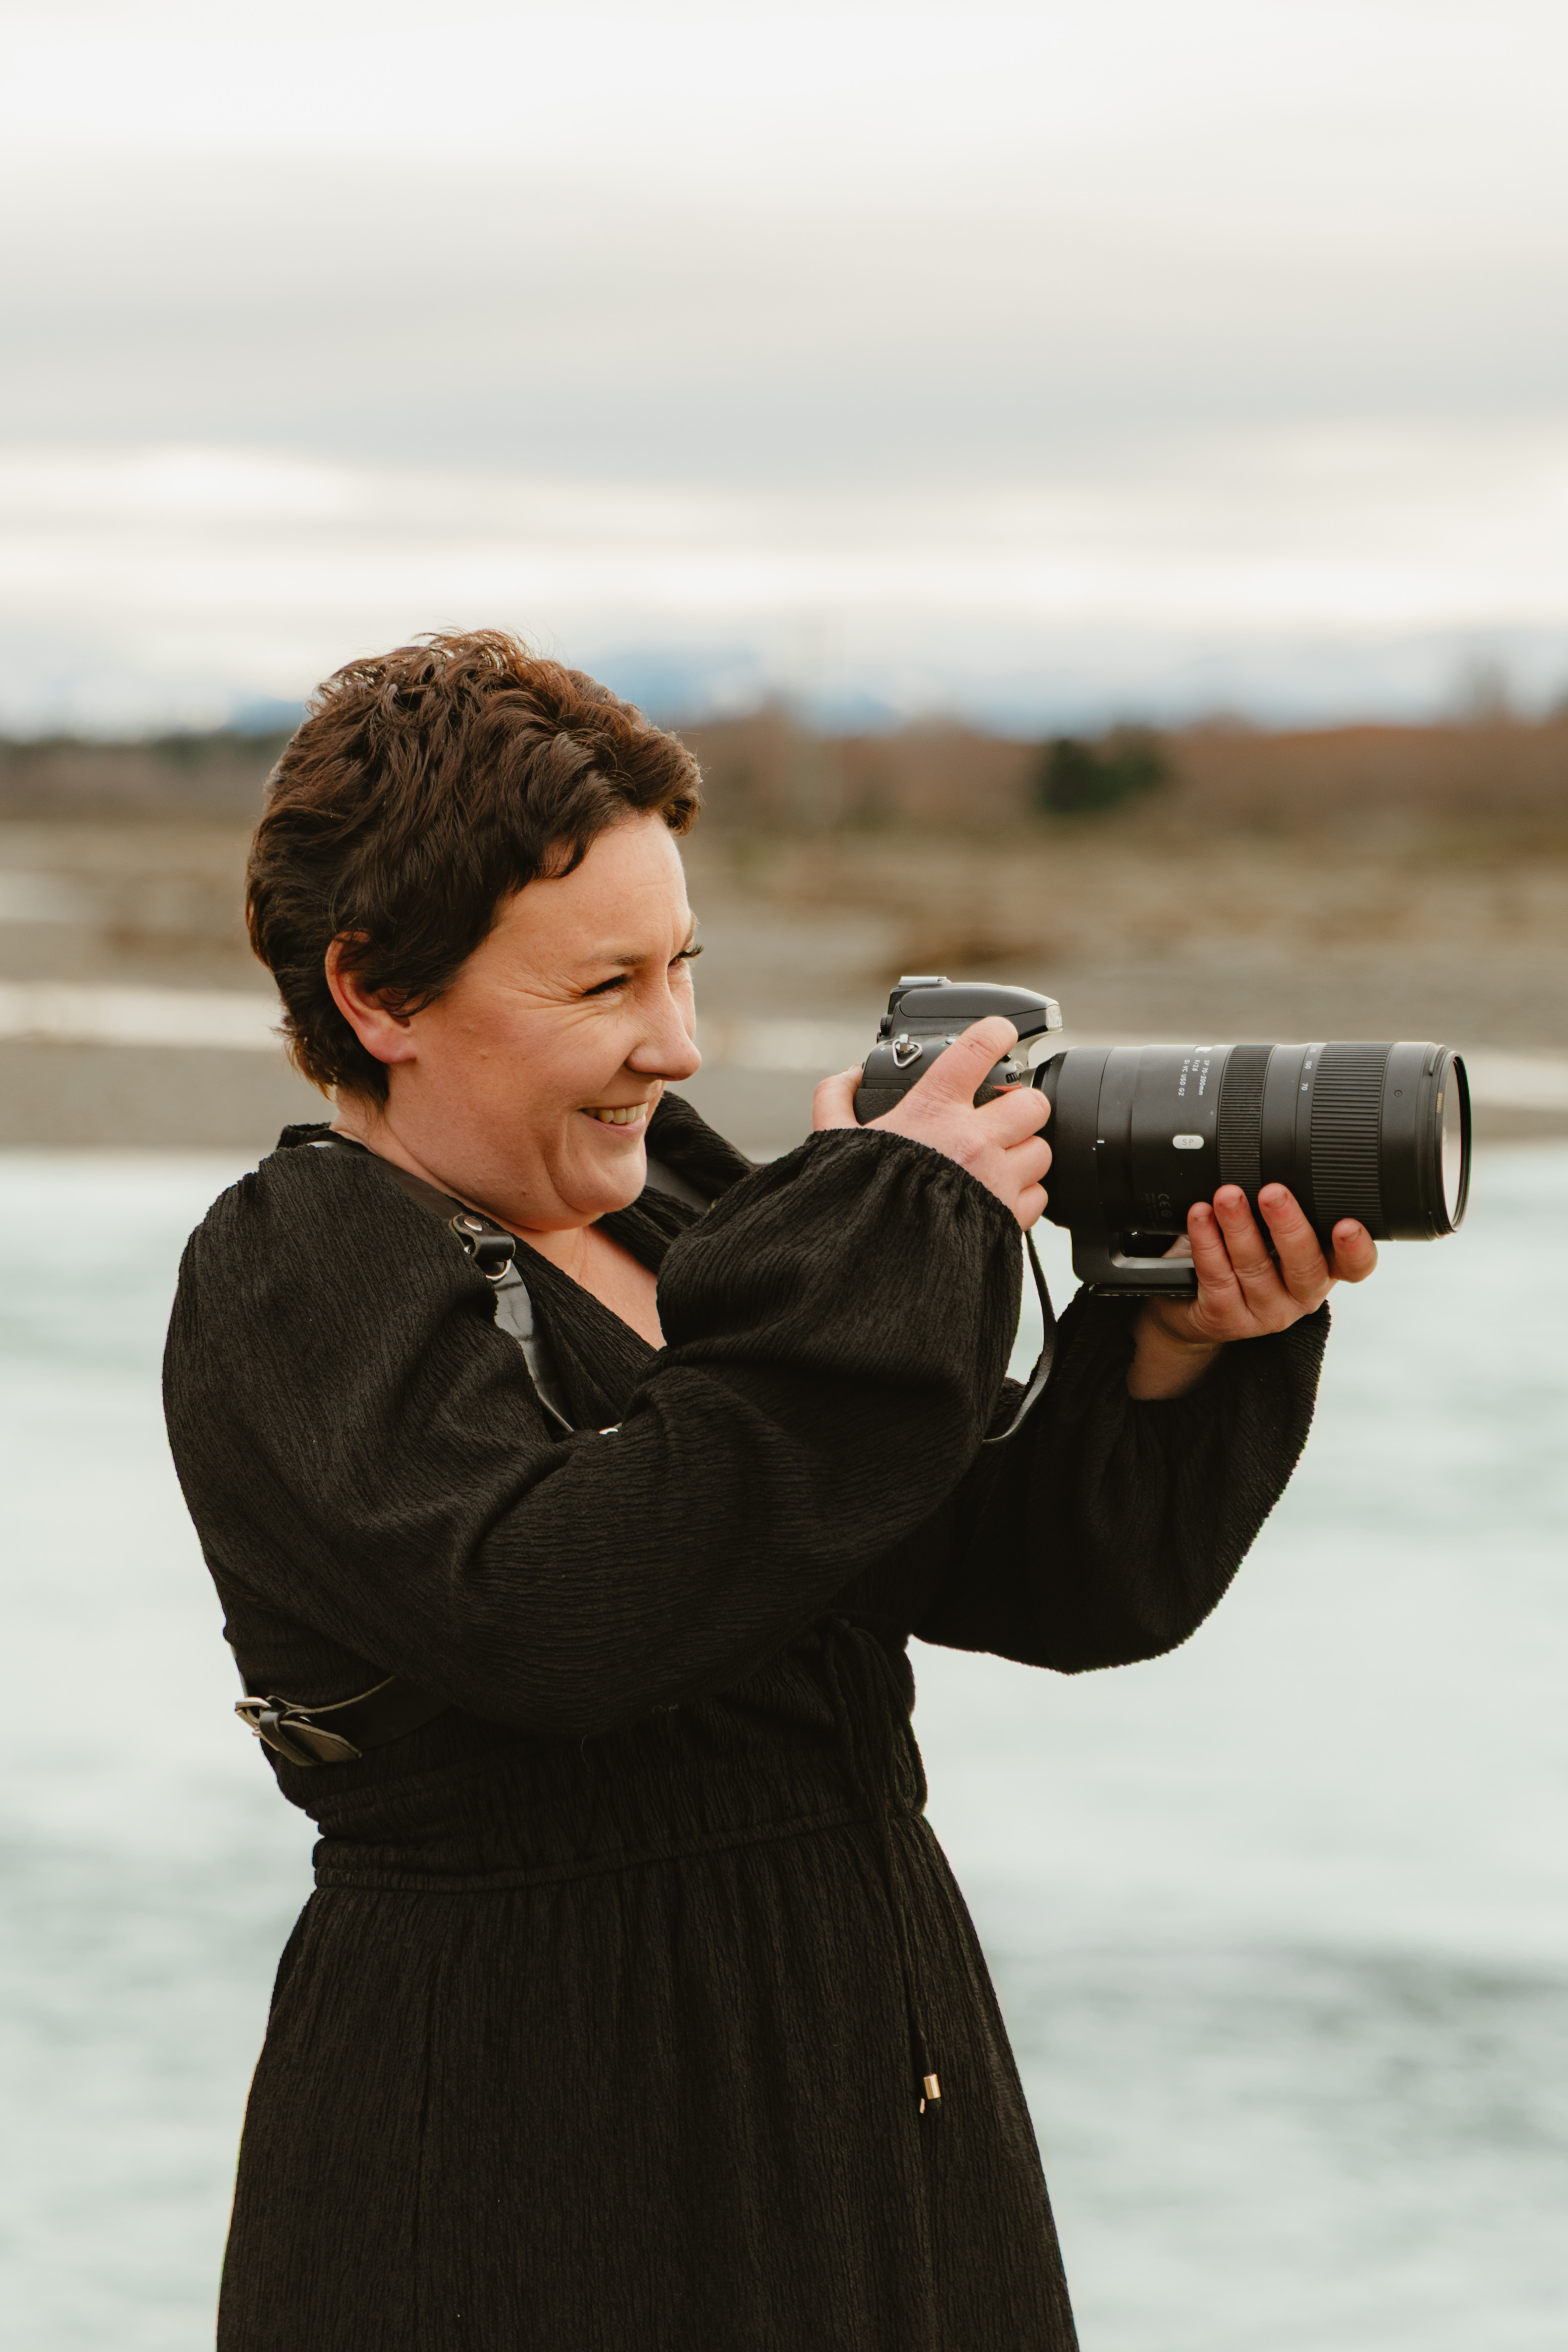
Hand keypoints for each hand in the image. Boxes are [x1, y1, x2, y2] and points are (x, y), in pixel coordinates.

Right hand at [813, 1015, 1051, 1229]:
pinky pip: (1038, 1196)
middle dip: (1019, 1107)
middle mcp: (973, 1140)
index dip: (996, 1031)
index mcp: (933, 1111)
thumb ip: (835, 1101)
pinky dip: (1024, 1195)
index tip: (1001, 1032)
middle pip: (1031, 1102)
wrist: (877, 1268)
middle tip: (999, 1117)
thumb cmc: (857, 1203)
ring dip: (1023, 1153)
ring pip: (1040, 1150)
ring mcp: (996, 1179)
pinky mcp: (1008, 1218)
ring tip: (996, 1162)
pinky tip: (996, 1197)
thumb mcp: (833, 1144)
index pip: (978, 1048)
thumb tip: (850, 1076)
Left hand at [1128, 1182, 1378, 1398]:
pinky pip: (1217, 1278)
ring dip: (1239, 1226)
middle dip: (1288, 1225)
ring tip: (1227, 1196)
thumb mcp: (1274, 1234)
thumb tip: (1277, 1158)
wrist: (1197, 1306)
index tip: (1348, 1225)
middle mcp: (1300, 1295)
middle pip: (1304, 1266)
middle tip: (1273, 1193)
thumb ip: (1287, 1208)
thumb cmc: (1245, 1258)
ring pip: (1255, 1268)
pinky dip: (1207, 1243)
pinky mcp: (1227, 1319)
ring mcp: (1265, 1311)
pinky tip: (1200, 1217)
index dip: (1357, 1249)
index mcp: (1324, 1269)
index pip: (1355, 1266)